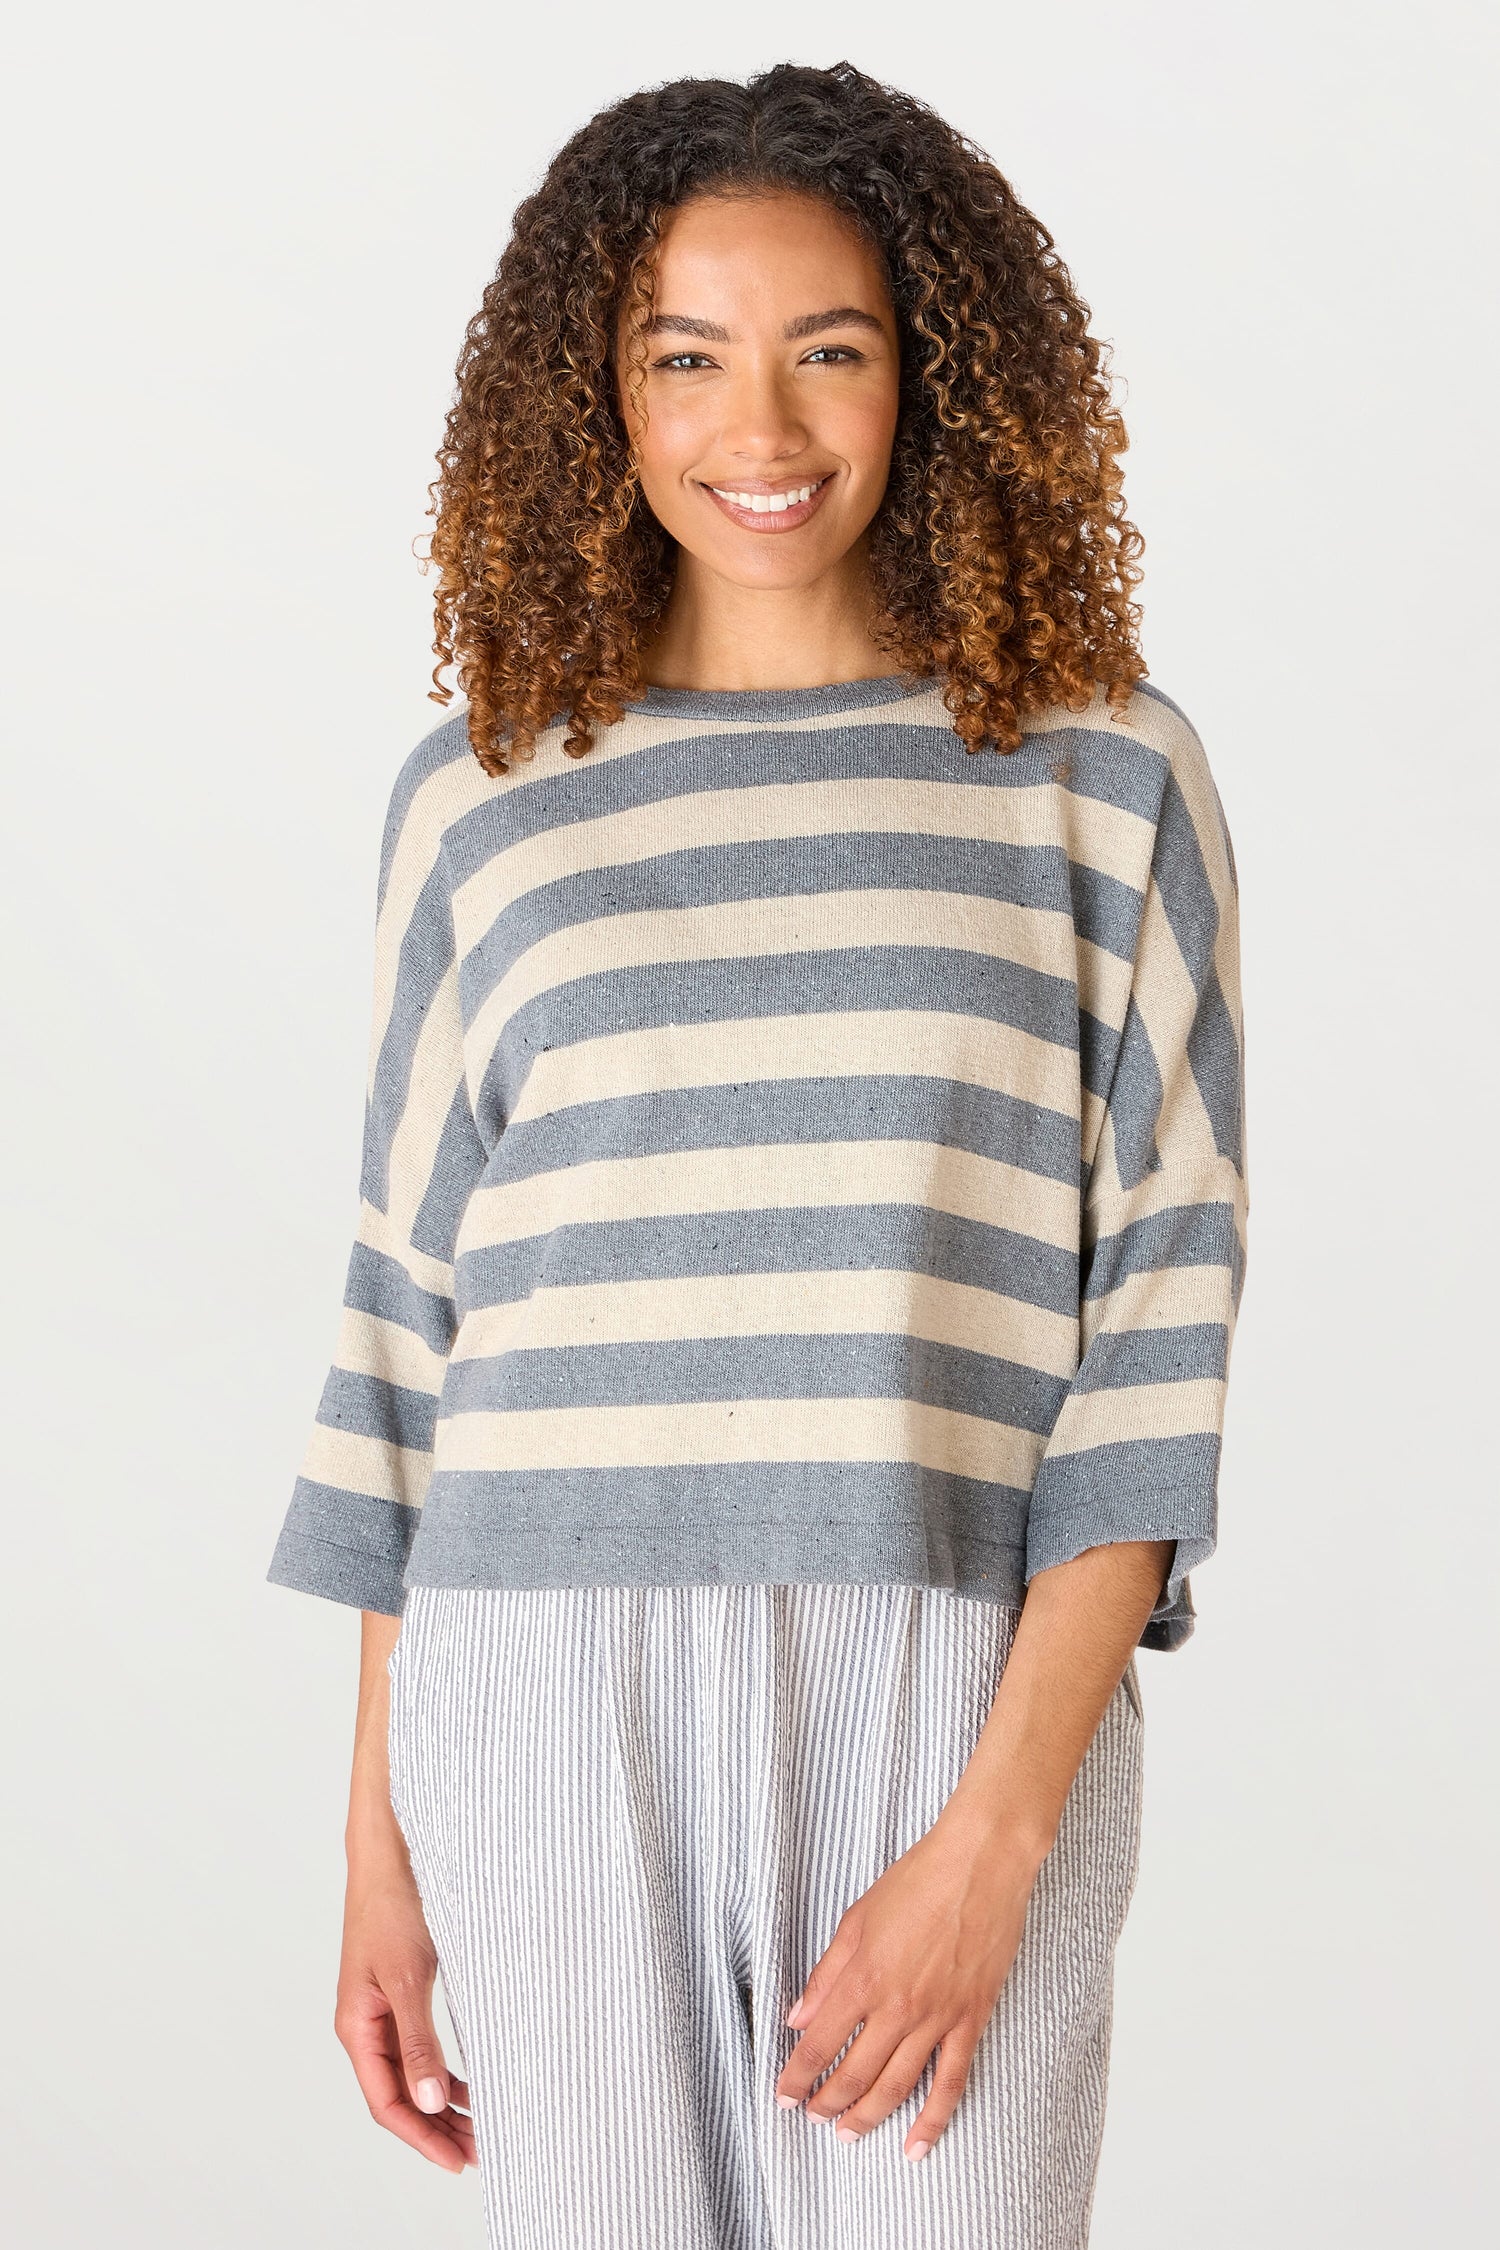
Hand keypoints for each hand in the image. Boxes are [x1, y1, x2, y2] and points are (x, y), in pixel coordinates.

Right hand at [334, 1854, 475, 2174]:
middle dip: (436, 2128)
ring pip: (411, 2073)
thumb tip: (431, 2102)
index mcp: (357, 2026)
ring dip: (443, 2102)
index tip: (458, 2160)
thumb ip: (419, 2041)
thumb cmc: (393, 1905)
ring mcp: (381, 2009)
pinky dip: (443, 2069)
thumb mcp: (409, 1977)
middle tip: (479, 2152)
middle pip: (399, 2095)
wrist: (391, 1851)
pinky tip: (468, 2082)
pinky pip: (418, 2046)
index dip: (422, 2137)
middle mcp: (365, 2025)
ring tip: (480, 2126)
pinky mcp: (400, 1991)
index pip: (386, 2103)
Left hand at [773, 1808, 1042, 2161]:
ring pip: (895, 2087)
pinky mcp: (970, 2021)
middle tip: (813, 2116)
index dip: (796, 2077)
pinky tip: (916, 2146)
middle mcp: (896, 2008)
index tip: (784, 2096)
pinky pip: (950, 2082)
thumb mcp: (856, 1919)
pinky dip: (933, 2120)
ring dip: (867, 2117)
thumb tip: (797, 2017)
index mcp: (862, 1979)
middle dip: (827, 2103)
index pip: (818, 2044)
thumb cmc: (917, 1881)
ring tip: (847, 2135)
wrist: (980, 1865)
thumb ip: (825, 1974)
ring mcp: (936, 2019)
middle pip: (853, 2074)